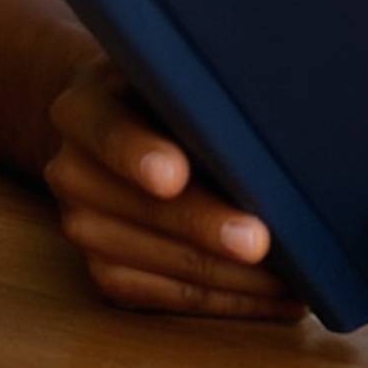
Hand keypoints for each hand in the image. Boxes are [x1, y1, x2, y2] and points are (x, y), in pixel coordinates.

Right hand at [42, 48, 307, 323]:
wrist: (113, 121)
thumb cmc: (166, 88)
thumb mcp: (170, 67)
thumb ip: (198, 85)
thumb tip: (273, 105)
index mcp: (83, 108)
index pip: (110, 131)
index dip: (140, 156)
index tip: (174, 176)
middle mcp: (72, 172)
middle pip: (145, 209)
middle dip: (206, 228)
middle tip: (259, 241)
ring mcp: (85, 229)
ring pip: (163, 263)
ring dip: (232, 276)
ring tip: (295, 275)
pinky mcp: (107, 272)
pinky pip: (169, 297)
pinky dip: (227, 300)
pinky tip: (276, 296)